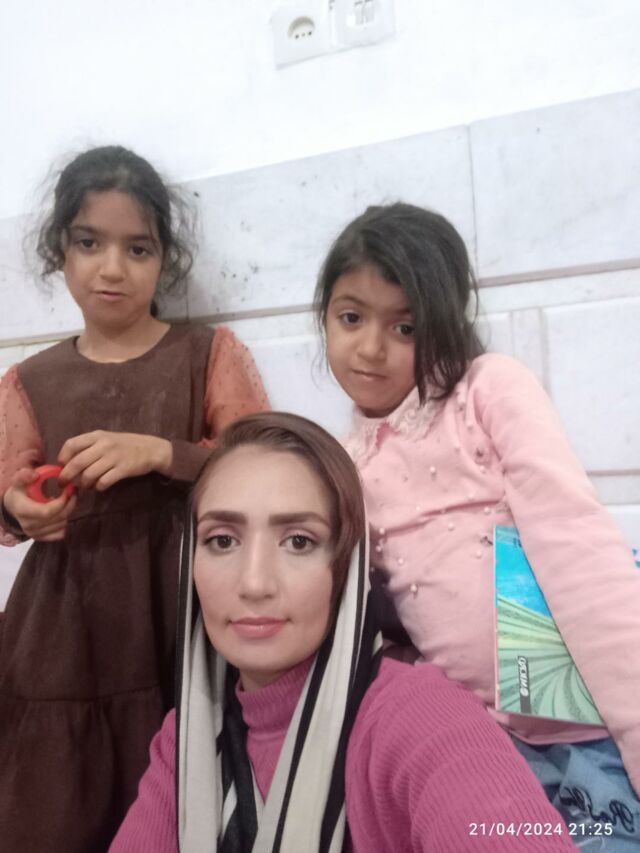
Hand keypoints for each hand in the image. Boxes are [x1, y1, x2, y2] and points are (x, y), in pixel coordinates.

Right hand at [3, 468, 76, 540]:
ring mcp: (35, 534)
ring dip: (68, 512)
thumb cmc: (19, 493)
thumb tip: (35, 475)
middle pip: (58, 518)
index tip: (68, 491)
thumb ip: (24, 476)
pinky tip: (60, 512)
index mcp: (22, 511)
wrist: (13, 508)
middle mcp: (28, 526)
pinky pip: (60, 534)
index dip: (62, 502)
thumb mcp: (18, 481)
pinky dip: (64, 522)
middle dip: (69, 505)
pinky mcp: (41, 538)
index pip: (47, 511)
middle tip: (73, 493)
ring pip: (62, 525)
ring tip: (66, 501)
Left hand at [58, 431, 172, 490]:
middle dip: (67, 476)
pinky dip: (98, 487)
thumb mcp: (105, 439)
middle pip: (77, 463)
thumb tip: (66, 464)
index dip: (62, 457)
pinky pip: (103, 482)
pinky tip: (99, 486)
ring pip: (89, 475)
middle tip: (64, 484)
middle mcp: (104, 445)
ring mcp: (114, 457)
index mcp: (97, 436)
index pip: (71, 444)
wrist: (150, 449)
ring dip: (83, 484)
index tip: (61, 466)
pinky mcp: (123, 469)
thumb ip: (87, 448)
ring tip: (85, 486)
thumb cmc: (123, 445)